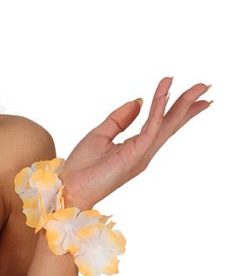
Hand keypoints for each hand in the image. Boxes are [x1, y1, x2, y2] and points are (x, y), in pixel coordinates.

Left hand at [57, 77, 211, 210]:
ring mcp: (142, 154)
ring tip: (198, 87)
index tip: (192, 94)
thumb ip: (120, 118)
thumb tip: (138, 100)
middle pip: (171, 124)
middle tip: (206, 87)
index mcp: (136, 147)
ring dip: (182, 104)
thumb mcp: (100, 134)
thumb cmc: (81, 168)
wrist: (69, 188)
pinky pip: (151, 126)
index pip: (161, 124)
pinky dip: (158, 107)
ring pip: (167, 124)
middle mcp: (143, 151)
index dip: (175, 108)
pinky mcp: (135, 155)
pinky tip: (164, 92)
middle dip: (189, 106)